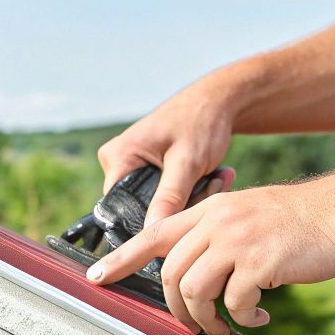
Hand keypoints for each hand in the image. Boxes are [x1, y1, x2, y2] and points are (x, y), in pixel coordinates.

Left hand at [85, 181, 334, 334]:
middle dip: (176, 311)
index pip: (152, 233)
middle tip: (195, 328)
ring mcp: (237, 240)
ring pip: (195, 292)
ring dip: (206, 321)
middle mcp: (217, 222)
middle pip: (169, 274)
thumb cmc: (299, 221)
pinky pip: (235, 303)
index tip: (95, 278)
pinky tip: (260, 318)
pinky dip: (244, 318)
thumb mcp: (248, 214)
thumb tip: (194, 278)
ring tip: (224, 330)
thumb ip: (218, 236)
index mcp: (209, 210)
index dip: (120, 259)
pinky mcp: (261, 262)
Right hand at [97, 81, 238, 226]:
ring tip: (218, 177)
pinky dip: (193, 190)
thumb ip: (169, 197)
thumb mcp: (187, 162)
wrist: (217, 102)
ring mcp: (133, 167)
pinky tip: (213, 176)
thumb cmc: (200, 122)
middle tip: (214, 184)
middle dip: (182, 204)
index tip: (188, 209)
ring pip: (160, 204)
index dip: (153, 218)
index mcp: (117, 158)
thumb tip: (152, 232)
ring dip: (193, 196)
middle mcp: (118, 163)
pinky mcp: (148, 170)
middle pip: (143, 208)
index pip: (122, 208)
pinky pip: (167, 195)